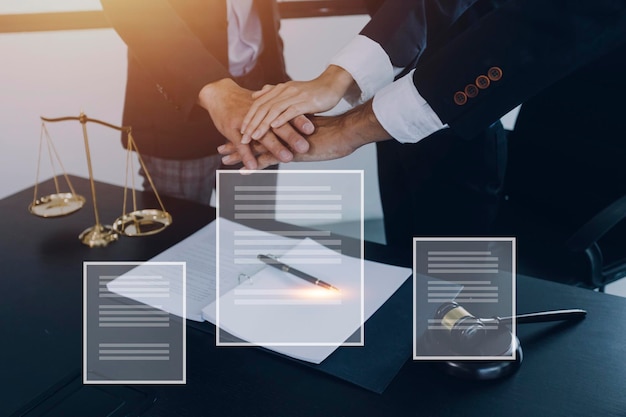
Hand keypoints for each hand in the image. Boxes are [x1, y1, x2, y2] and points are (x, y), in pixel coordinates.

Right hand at [197, 78, 310, 169]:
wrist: (220, 94)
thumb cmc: (245, 101)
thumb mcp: (265, 104)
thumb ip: (282, 109)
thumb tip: (304, 114)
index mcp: (269, 107)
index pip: (287, 112)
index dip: (300, 120)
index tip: (313, 129)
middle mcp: (259, 114)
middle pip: (278, 125)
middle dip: (292, 136)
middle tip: (305, 146)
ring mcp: (246, 122)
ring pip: (262, 136)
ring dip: (275, 148)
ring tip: (287, 158)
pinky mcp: (232, 130)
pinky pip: (241, 145)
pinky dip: (247, 156)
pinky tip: (253, 167)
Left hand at [221, 100, 391, 169]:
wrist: (345, 131)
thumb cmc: (333, 130)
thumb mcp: (311, 126)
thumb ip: (298, 125)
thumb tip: (293, 130)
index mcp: (286, 118)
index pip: (262, 121)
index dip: (247, 129)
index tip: (234, 136)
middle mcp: (282, 123)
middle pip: (254, 131)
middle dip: (236, 140)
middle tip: (220, 146)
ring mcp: (286, 134)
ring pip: (258, 142)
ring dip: (241, 151)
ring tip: (225, 158)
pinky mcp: (292, 146)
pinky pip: (270, 154)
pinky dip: (256, 162)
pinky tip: (244, 170)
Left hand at [240, 65, 355, 143]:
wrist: (332, 85)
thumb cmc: (313, 92)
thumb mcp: (290, 92)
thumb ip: (273, 93)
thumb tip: (255, 95)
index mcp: (280, 89)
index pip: (259, 103)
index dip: (249, 117)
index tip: (240, 130)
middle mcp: (285, 91)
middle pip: (263, 108)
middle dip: (251, 124)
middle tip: (242, 138)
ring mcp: (295, 96)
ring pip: (273, 110)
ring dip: (262, 124)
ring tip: (254, 136)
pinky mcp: (306, 102)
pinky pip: (291, 111)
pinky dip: (281, 119)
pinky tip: (274, 127)